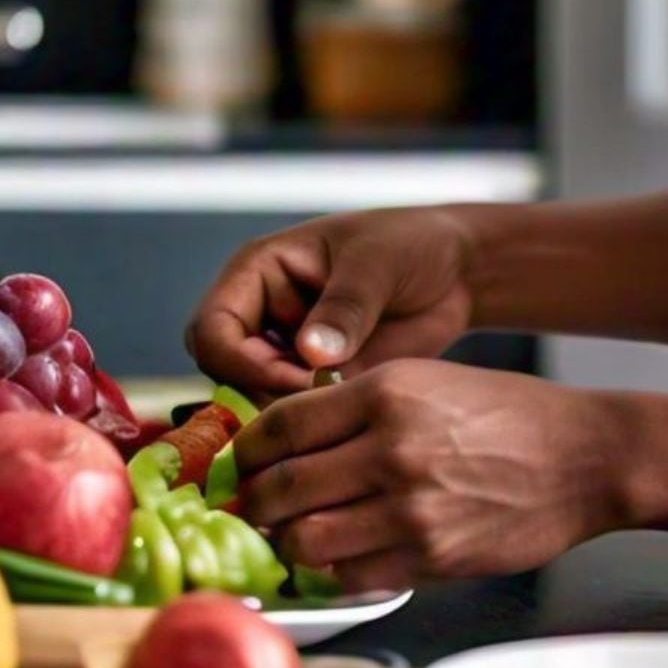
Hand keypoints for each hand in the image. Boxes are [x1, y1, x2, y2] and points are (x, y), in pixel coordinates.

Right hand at [185, 208, 477, 397]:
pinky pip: (297, 416)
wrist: (456, 272)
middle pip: (226, 374)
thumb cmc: (410, 244)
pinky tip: (354, 413)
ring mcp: (287, 354)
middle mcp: (261, 317)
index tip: (292, 379)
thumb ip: (344, 307)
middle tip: (322, 400)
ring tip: (345, 402)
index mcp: (257, 274)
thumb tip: (310, 351)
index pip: (211, 329)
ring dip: (292, 413)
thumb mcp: (377, 263)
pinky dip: (318, 423)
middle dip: (264, 394)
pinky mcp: (316, 384)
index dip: (237, 362)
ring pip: (256, 402)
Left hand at [234, 360, 629, 592]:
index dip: (247, 449)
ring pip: (306, 539)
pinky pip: (350, 574)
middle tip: (250, 504)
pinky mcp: (430, 556)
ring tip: (288, 534)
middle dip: (253, 501)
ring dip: (286, 541)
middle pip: (282, 486)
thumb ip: (356, 401)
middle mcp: (392, 449)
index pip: (281, 425)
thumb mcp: (426, 377)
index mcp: (386, 393)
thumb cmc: (510, 415)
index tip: (240, 460)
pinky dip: (330, 570)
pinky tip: (334, 556)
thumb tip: (289, 431)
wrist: (584, 458)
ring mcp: (411, 508)